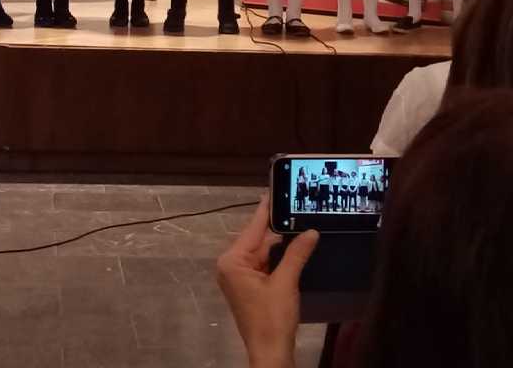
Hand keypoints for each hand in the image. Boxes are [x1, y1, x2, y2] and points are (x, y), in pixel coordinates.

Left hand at [217, 201, 317, 367]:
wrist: (270, 353)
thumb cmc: (272, 318)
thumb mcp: (285, 283)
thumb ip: (296, 254)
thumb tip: (311, 231)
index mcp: (232, 261)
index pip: (252, 229)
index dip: (265, 211)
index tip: (273, 190)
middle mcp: (231, 265)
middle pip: (258, 240)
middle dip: (277, 229)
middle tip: (294, 206)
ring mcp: (239, 277)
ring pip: (262, 252)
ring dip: (280, 244)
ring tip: (298, 222)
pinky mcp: (249, 287)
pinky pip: (264, 264)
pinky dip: (278, 258)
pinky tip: (293, 246)